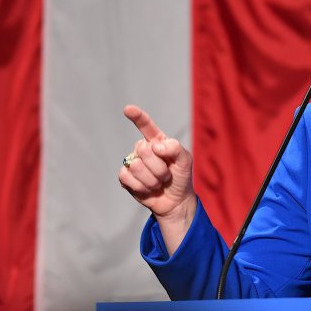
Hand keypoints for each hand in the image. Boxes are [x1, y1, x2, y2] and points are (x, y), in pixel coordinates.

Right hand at [118, 105, 195, 250]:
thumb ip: (175, 148)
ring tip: (158, 182)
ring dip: (152, 179)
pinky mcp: (125, 177)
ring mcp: (132, 162)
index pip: (146, 126)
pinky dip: (142, 186)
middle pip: (144, 150)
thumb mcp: (185, 161)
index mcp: (157, 141)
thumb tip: (155, 146)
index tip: (128, 109)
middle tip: (166, 175)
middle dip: (159, 167)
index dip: (137, 117)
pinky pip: (128, 178)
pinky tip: (148, 189)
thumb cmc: (181, 177)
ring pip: (137, 166)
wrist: (175, 201)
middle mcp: (142, 149)